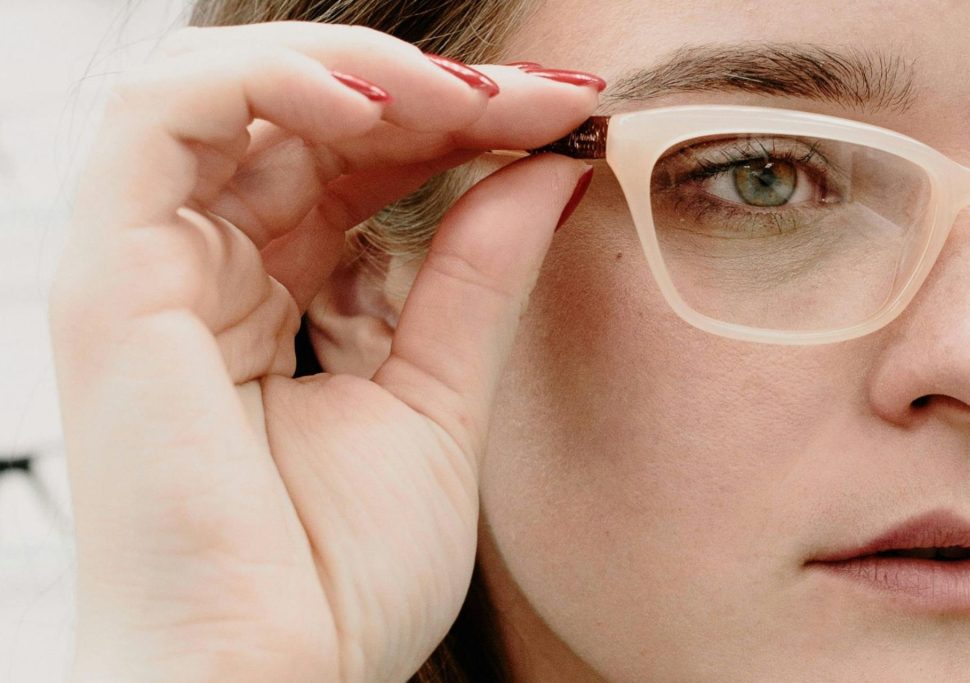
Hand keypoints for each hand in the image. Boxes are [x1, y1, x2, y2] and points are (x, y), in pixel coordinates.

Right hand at [49, 21, 595, 682]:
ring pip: (232, 91)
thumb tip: (548, 169)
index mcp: (273, 297)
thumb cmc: (338, 575)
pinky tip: (381, 107)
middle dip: (429, 94)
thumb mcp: (438, 399)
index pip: (358, 165)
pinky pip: (164, 118)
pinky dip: (270, 81)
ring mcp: (149, 264)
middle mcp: (205, 268)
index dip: (456, 128)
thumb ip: (479, 277)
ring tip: (471, 98)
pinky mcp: (109, 275)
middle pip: (308, 121)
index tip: (561, 118)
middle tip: (539, 99)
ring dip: (362, 72)